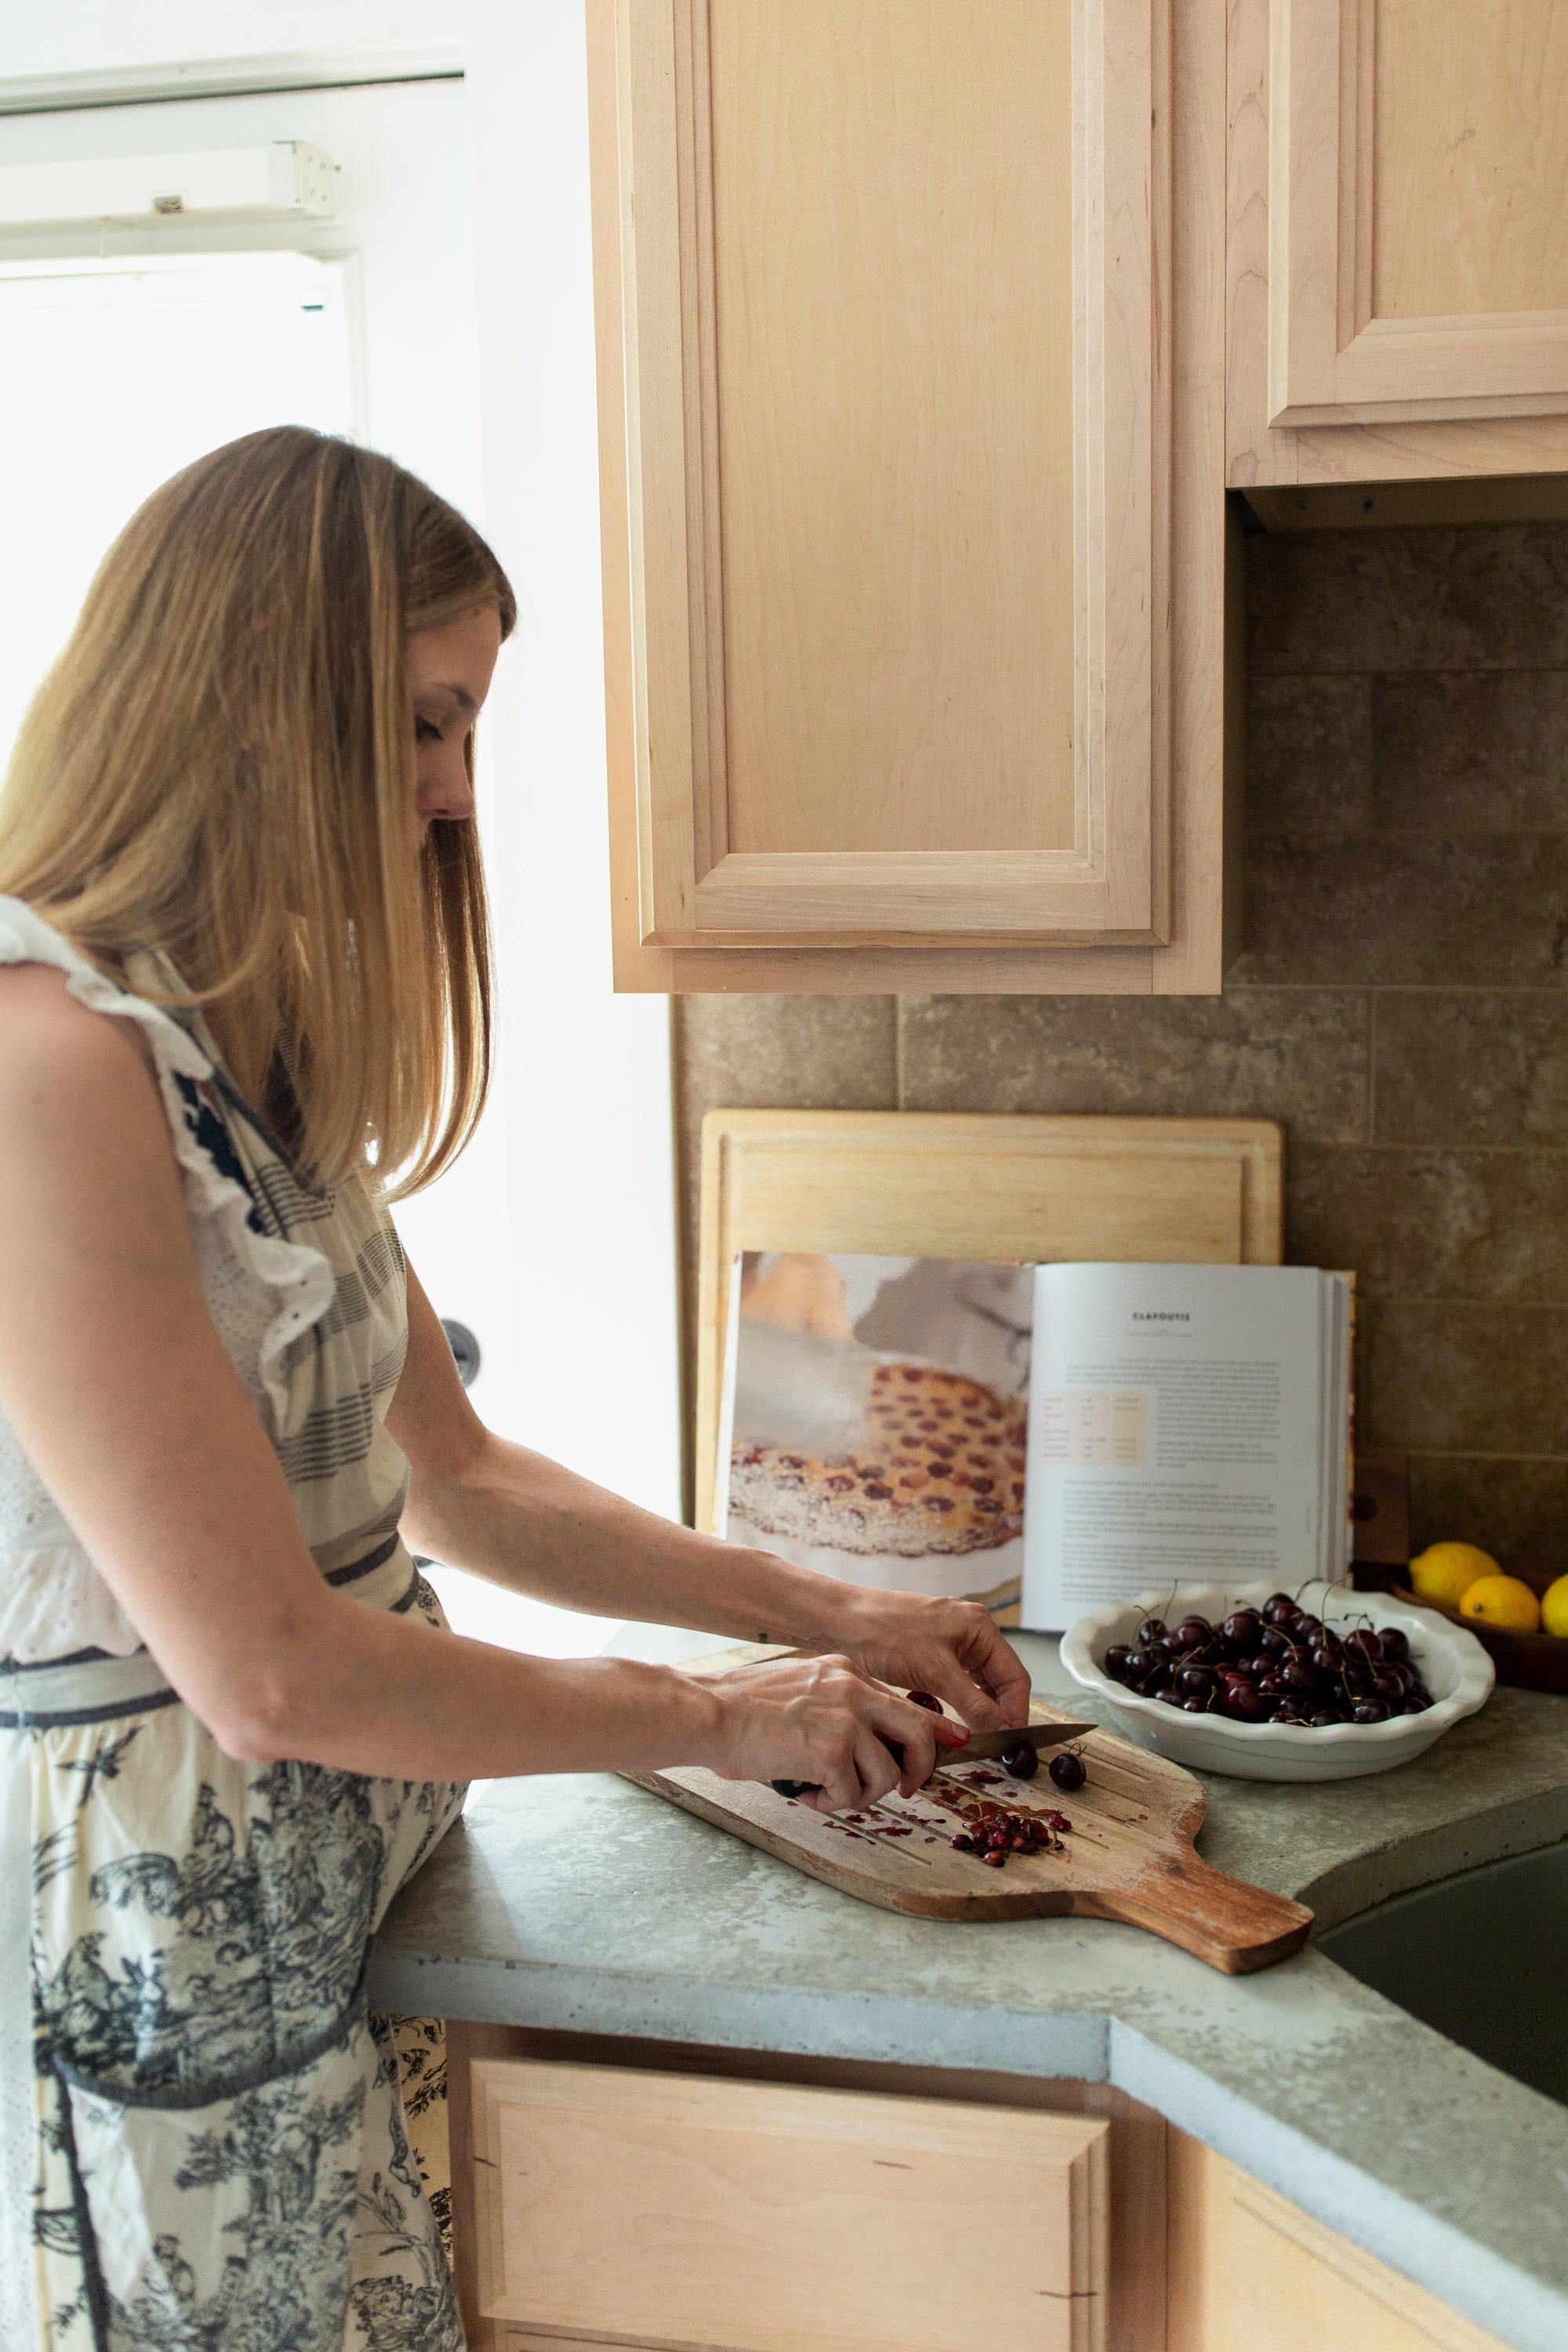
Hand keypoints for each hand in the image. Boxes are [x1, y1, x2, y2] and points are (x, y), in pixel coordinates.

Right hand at [689, 1652, 970, 1813]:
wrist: (708, 1712)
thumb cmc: (740, 1708)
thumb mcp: (800, 1689)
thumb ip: (835, 1707)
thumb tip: (861, 1746)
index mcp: (846, 1672)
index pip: (905, 1701)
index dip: (933, 1729)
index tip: (951, 1743)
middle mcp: (853, 1688)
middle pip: (919, 1731)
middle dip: (918, 1768)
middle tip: (903, 1790)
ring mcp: (845, 1717)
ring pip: (887, 1772)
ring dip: (861, 1795)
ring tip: (828, 1794)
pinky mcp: (831, 1748)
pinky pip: (851, 1792)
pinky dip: (832, 1804)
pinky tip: (807, 1795)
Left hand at [813, 1588, 1032, 1737]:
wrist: (838, 1621)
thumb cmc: (884, 1634)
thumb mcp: (935, 1672)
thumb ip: (973, 1702)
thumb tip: (1001, 1728)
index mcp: (979, 1626)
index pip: (1015, 1676)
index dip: (1016, 1711)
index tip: (1010, 1742)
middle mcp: (968, 1631)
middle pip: (997, 1681)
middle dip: (994, 1712)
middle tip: (987, 1745)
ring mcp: (948, 1641)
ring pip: (973, 1685)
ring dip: (972, 1710)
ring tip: (965, 1736)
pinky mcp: (927, 1652)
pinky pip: (951, 1683)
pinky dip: (950, 1702)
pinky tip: (940, 1718)